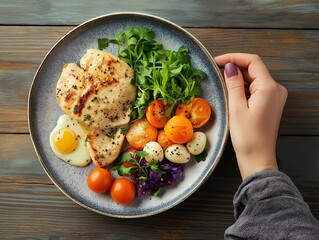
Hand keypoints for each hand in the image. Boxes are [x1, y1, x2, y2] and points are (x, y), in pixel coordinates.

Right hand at [214, 53, 287, 179]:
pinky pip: (257, 88)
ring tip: (220, 77)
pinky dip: (244, 85)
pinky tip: (232, 88)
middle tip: (216, 69)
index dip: (234, 57)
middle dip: (235, 65)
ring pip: (255, 77)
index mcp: (269, 88)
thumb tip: (229, 66)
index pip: (253, 61)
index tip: (217, 61)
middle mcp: (276, 89)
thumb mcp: (236, 108)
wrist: (257, 158)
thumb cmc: (247, 136)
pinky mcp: (270, 103)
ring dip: (239, 75)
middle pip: (255, 68)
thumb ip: (234, 84)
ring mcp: (275, 97)